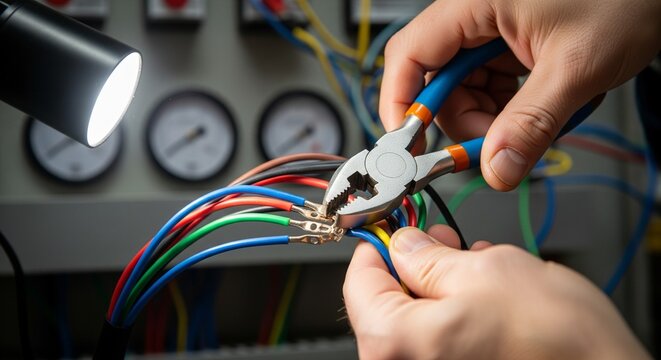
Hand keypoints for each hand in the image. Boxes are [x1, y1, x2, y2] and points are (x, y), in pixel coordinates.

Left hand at [343, 226, 649, 358]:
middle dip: (413, 264)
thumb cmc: (556, 340)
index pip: (358, 281)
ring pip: (415, 318)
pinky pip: (438, 339)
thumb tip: (404, 243)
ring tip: (474, 269)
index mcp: (394, 343)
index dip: (380, 243)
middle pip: (385, 301)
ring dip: (438, 286)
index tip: (398, 227)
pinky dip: (453, 312)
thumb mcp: (483, 269)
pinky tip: (484, 298)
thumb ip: (426, 256)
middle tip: (441, 243)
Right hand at [379, 0, 660, 189]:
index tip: (408, 146)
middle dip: (465, 123)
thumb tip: (497, 169)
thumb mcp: (575, 66)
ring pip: (464, 93)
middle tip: (497, 147)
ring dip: (491, 121)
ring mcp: (490, 32)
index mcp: (473, 2)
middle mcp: (474, 15)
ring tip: (535, 120)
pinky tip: (537, 108)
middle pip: (438, 84)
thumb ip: (532, 123)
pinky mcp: (508, 47)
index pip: (409, 56)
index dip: (400, 104)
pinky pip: (489, 90)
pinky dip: (508, 112)